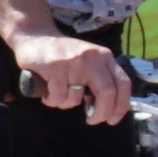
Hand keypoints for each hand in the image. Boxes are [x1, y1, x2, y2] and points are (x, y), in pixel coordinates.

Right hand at [12, 27, 129, 126]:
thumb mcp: (89, 60)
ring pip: (76, 98)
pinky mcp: (55, 67)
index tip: (112, 119)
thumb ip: (100, 78)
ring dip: (66, 104)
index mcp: (104, 56)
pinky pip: (58, 97)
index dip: (121, 105)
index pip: (123, 83)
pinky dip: (52, 101)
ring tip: (58, 94)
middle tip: (92, 120)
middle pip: (107, 92)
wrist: (34, 36)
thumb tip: (109, 108)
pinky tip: (48, 93)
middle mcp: (92, 58)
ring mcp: (73, 62)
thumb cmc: (63, 54)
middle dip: (101, 113)